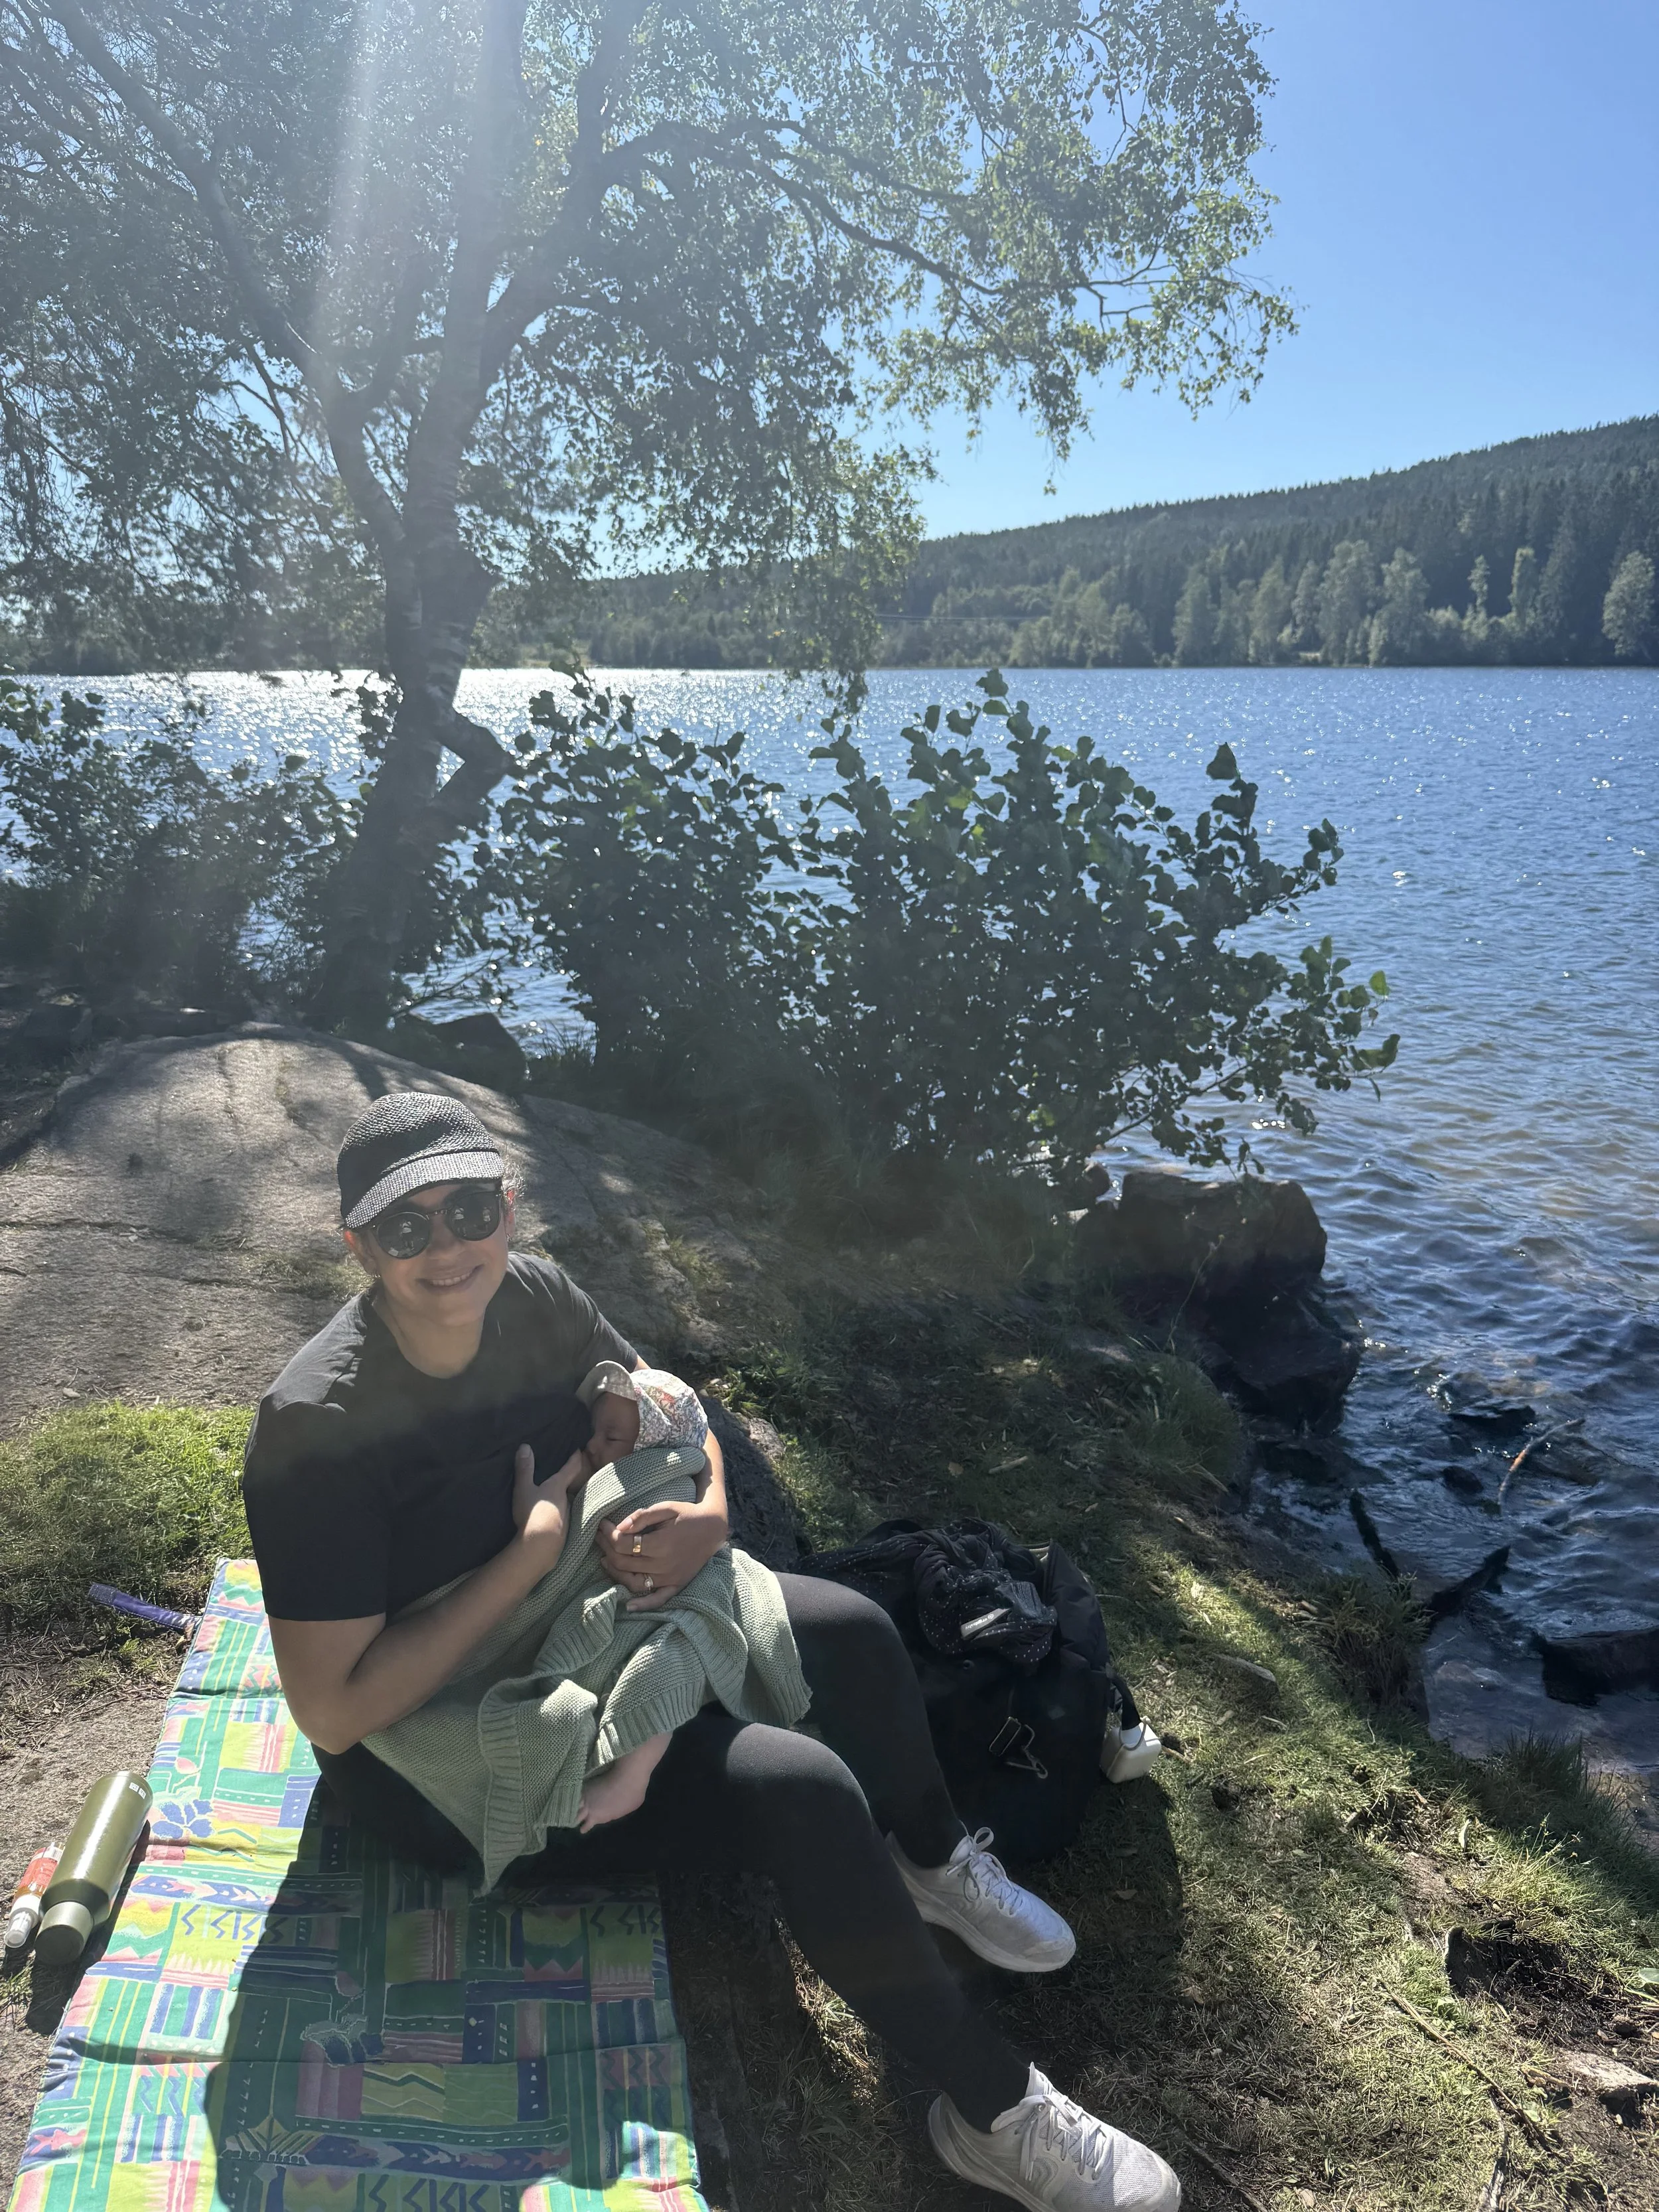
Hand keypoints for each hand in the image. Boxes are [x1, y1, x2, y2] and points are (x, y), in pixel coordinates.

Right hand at [512, 1443, 584, 1565]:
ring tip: (548, 1497)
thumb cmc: (533, 1513)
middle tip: (556, 1475)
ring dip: (557, 1500)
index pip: (571, 1468)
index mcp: (558, 1487)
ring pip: (563, 1504)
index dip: (574, 1457)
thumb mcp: (524, 1489)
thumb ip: (525, 1469)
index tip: (577, 1449)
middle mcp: (566, 1500)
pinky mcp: (562, 1532)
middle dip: (563, 1481)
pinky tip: (545, 1518)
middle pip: (567, 1487)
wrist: (540, 1547)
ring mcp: (566, 1517)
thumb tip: (525, 1446)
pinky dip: (553, 1514)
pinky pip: (558, 1518)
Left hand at [597, 1496, 727, 1611]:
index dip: (608, 1534)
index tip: (602, 1524)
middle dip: (607, 1548)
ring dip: (615, 1573)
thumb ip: (642, 1516)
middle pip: (624, 1562)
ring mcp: (669, 1578)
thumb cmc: (687, 1514)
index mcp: (660, 1544)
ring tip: (604, 1560)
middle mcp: (663, 1565)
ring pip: (634, 1582)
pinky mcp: (676, 1585)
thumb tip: (619, 1527)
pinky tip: (629, 1606)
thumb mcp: (666, 1507)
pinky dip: (643, 1605)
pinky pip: (657, 1599)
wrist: (713, 1528)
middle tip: (600, 1537)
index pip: (623, 1544)